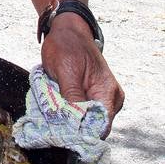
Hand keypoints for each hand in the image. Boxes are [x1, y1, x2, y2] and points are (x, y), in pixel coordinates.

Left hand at [40, 12, 123, 135]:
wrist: (68, 29)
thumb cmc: (67, 45)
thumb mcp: (66, 71)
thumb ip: (73, 98)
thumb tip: (74, 124)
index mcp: (108, 92)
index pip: (100, 127)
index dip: (82, 134)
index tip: (63, 135)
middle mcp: (110, 98)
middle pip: (94, 126)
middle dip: (73, 126)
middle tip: (53, 121)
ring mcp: (103, 97)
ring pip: (87, 119)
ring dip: (70, 117)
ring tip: (55, 107)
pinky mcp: (93, 95)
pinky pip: (83, 110)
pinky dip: (70, 110)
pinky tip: (59, 102)